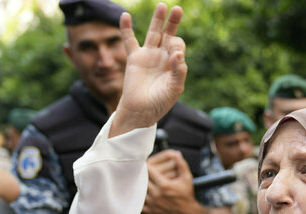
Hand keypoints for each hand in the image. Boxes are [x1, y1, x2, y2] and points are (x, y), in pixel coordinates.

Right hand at [110, 4, 186, 136]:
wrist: (141, 111)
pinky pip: (129, 40)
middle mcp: (162, 57)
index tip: (174, 56)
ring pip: (153, 33)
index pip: (178, 46)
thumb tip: (177, 53)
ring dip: (157, 20)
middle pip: (169, 34)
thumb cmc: (160, 102)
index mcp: (174, 63)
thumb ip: (179, 71)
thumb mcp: (174, 88)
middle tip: (178, 9)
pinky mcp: (134, 58)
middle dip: (173, 22)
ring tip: (162, 6)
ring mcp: (148, 56)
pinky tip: (125, 15)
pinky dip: (126, 28)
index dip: (177, 46)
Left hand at [142, 150, 196, 213]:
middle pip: (142, 180)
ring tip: (137, 180)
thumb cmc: (186, 194)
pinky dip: (137, 197)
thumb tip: (176, 153)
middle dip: (141, 174)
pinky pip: (139, 203)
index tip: (145, 163)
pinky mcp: (151, 211)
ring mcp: (153, 203)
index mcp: (165, 185)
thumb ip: (181, 165)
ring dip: (138, 185)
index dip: (146, 166)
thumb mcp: (187, 178)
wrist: (188, 213)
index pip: (149, 171)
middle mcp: (157, 194)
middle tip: (138, 170)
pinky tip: (138, 192)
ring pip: (139, 191)